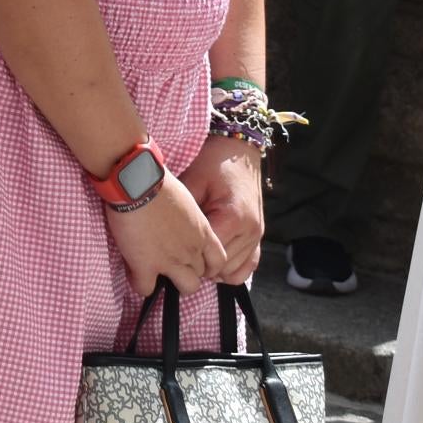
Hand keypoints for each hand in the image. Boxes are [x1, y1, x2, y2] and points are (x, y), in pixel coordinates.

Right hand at [100, 169, 228, 298]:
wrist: (137, 183)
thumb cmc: (159, 182)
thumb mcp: (185, 198)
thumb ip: (187, 216)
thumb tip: (177, 218)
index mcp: (202, 232)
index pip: (219, 261)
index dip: (209, 265)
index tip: (195, 260)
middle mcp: (191, 250)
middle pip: (201, 276)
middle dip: (188, 271)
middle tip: (171, 261)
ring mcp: (170, 261)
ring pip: (185, 288)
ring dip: (172, 282)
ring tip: (157, 272)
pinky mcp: (145, 265)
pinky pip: (146, 289)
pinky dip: (140, 284)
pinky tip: (134, 272)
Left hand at [177, 135, 265, 285]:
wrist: (237, 150)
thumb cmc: (212, 163)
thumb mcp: (192, 182)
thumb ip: (183, 212)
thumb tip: (164, 235)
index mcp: (233, 217)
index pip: (209, 255)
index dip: (188, 256)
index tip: (172, 251)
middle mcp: (250, 231)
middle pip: (221, 267)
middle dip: (199, 264)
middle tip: (179, 254)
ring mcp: (257, 236)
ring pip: (234, 272)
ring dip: (214, 269)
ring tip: (194, 255)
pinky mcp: (258, 236)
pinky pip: (248, 267)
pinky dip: (231, 269)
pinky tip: (213, 260)